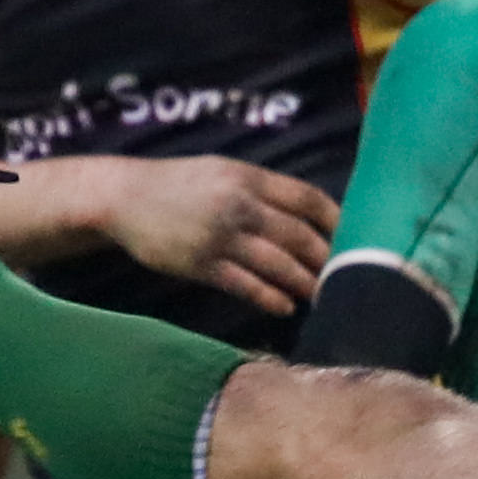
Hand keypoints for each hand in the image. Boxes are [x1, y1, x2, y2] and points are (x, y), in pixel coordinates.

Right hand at [94, 157, 338, 314]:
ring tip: (322, 296)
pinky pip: (245, 285)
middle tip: (348, 276)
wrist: (123, 197)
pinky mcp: (200, 263)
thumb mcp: (221, 171)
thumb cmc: (176, 184)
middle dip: (327, 259)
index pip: (306, 198)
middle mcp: (239, 205)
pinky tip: (285, 307)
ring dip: (304, 283)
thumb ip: (260, 189)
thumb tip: (303, 212)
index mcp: (248, 177)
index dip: (335, 219)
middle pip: (299, 235)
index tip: (354, 236)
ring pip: (277, 263)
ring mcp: (220, 236)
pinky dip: (269, 297)